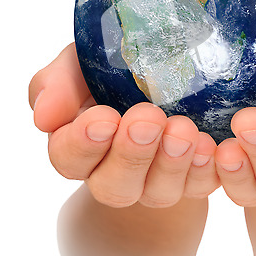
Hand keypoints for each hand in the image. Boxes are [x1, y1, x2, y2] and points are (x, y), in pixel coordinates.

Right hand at [28, 43, 219, 207]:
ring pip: (158, 192)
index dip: (83, 144)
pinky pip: (200, 186)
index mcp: (80, 146)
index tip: (104, 119)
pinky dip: (205, 170)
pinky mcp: (192, 178)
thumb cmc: (115, 71)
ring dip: (171, 163)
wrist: (165, 79)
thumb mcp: (82, 64)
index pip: (69, 157)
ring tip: (183, 131)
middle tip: (147, 119)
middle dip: (131, 154)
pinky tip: (210, 146)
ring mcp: (155, 180)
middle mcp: (115, 172)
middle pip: (114, 185)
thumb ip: (58, 84)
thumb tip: (45, 117)